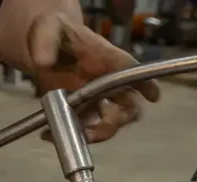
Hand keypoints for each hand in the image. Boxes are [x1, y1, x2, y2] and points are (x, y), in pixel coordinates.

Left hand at [28, 11, 160, 141]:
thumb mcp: (48, 29)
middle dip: (115, 122)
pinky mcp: (82, 112)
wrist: (43, 46)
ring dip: (93, 134)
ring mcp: (98, 100)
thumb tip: (43, 61)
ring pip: (108, 124)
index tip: (153, 96)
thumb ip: (46, 42)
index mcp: (108, 59)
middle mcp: (109, 83)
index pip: (133, 71)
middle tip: (94, 129)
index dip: (146, 85)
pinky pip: (83, 130)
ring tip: (66, 133)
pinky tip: (47, 134)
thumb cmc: (54, 32)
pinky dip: (67, 136)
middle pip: (127, 108)